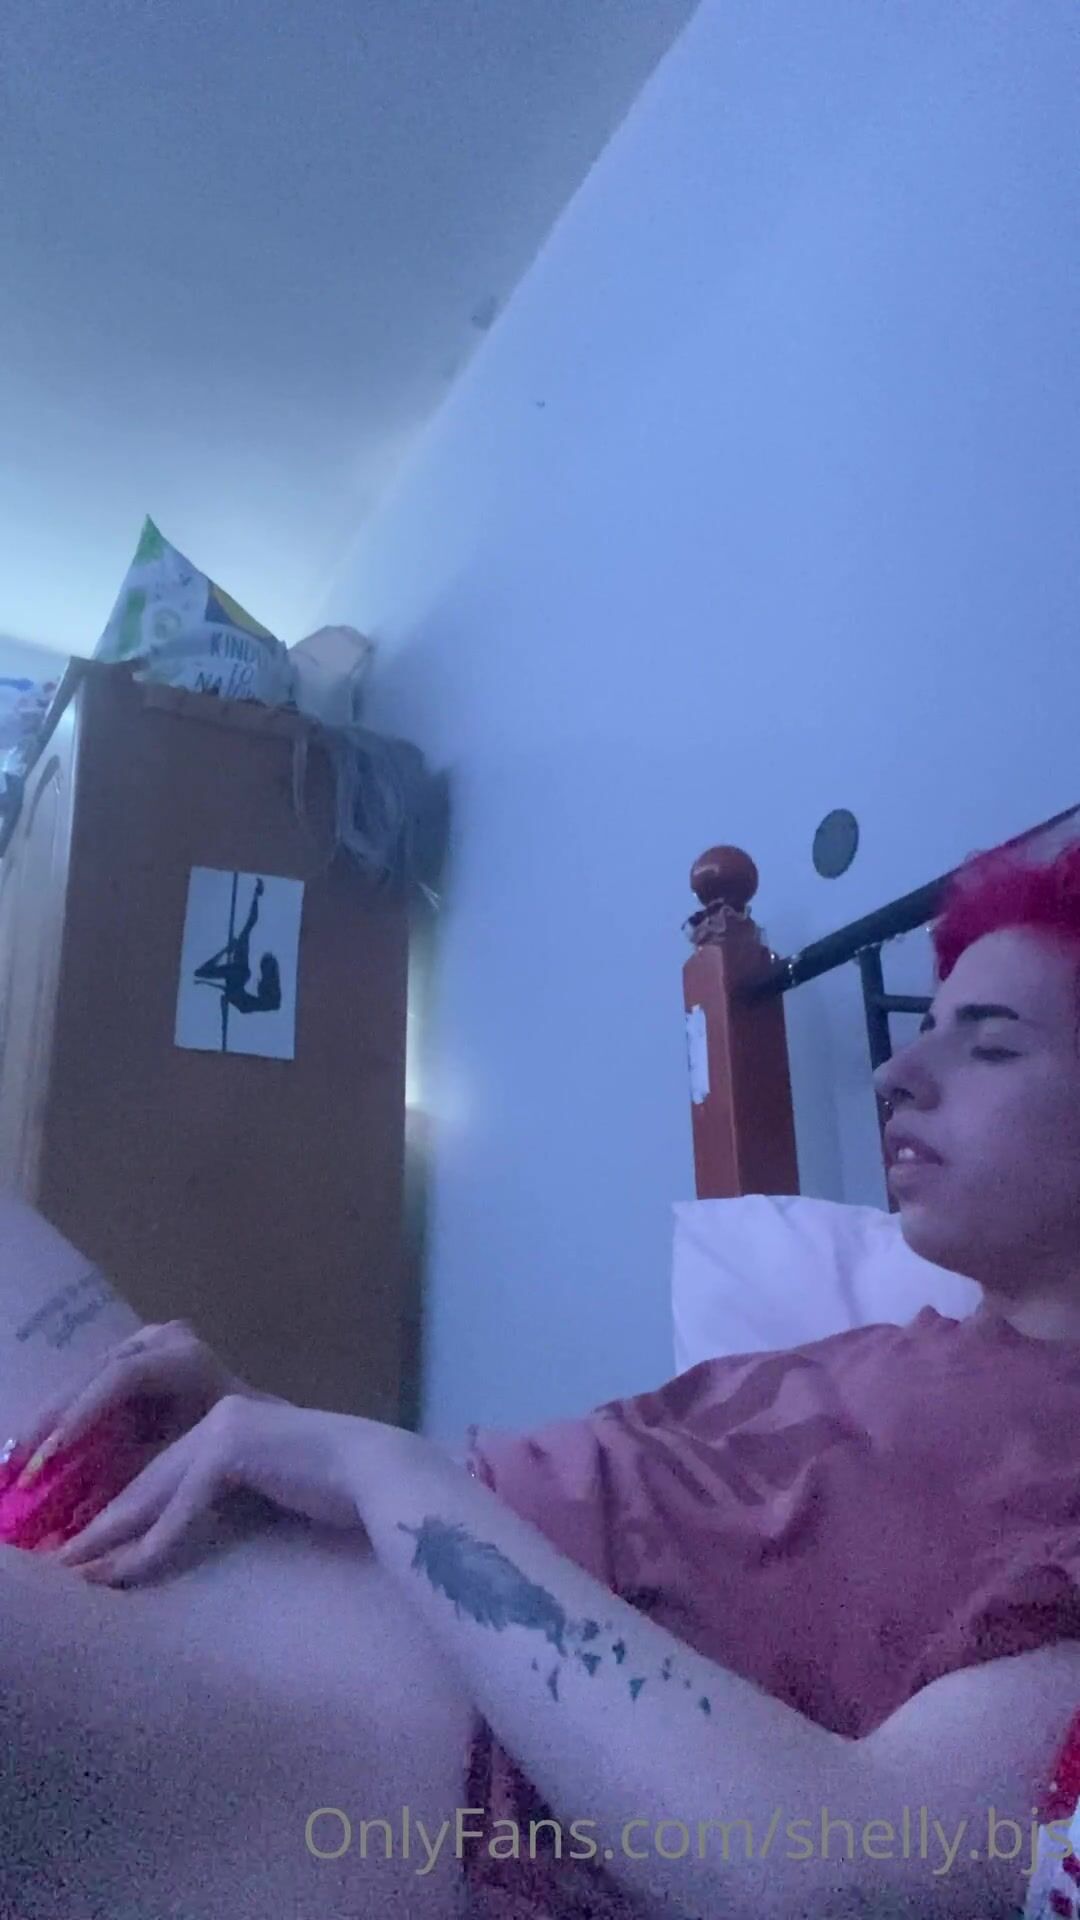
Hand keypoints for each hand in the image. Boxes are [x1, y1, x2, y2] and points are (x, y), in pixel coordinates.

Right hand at [16, 1320, 260, 1486]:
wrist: (260, 1423)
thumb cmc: (233, 1446)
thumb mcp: (189, 1458)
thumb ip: (140, 1473)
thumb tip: (85, 1509)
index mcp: (183, 1358)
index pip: (121, 1377)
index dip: (82, 1414)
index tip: (50, 1455)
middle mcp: (161, 1340)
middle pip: (93, 1374)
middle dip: (50, 1421)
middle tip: (15, 1462)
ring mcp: (146, 1343)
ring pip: (85, 1378)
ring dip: (48, 1420)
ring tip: (12, 1458)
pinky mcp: (132, 1356)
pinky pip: (90, 1385)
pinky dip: (62, 1416)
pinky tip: (32, 1445)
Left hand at [55, 1394, 394, 1584]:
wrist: (383, 1476)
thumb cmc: (342, 1493)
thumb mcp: (272, 1493)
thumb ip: (233, 1499)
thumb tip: (192, 1532)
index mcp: (229, 1425)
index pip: (162, 1476)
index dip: (121, 1515)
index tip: (89, 1550)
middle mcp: (219, 1419)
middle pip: (145, 1483)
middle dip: (100, 1527)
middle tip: (62, 1562)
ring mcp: (223, 1430)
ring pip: (150, 1495)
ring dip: (108, 1541)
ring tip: (73, 1572)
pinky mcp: (230, 1451)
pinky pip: (178, 1510)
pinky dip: (147, 1548)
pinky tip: (121, 1574)